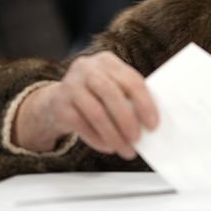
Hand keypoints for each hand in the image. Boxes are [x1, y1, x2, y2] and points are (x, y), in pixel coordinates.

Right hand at [12, 51, 159, 158]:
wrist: (57, 100)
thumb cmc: (96, 95)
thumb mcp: (112, 86)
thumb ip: (129, 97)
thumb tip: (150, 123)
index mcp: (107, 61)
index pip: (131, 80)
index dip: (145, 104)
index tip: (153, 125)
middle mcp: (87, 69)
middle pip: (112, 94)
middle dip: (128, 121)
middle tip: (138, 139)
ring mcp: (70, 85)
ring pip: (97, 113)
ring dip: (114, 135)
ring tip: (126, 149)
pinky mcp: (60, 105)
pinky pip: (82, 125)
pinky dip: (98, 139)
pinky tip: (109, 147)